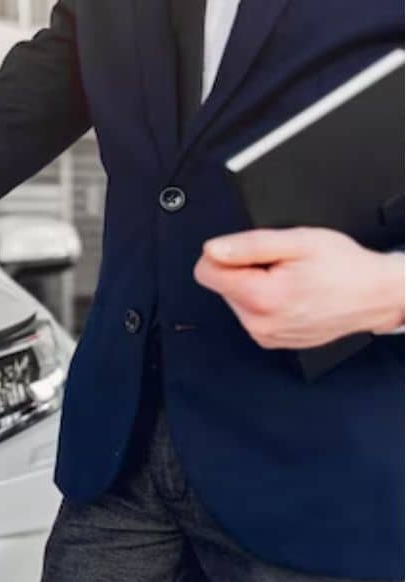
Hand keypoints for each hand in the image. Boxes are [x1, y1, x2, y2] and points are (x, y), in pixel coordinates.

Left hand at [194, 227, 404, 348]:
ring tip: (290, 279)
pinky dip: (266, 301)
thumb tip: (213, 249)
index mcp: (262, 297)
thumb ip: (248, 245)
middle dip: (245, 270)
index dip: (224, 255)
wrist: (376, 295)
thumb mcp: (298, 241)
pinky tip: (292, 294)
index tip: (248, 252)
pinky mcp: (271, 340)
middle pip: (222, 285)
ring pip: (236, 299)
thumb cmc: (345, 268)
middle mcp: (259, 323)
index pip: (205, 273)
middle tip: (281, 266)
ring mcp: (265, 335)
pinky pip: (252, 314)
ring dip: (256, 286)